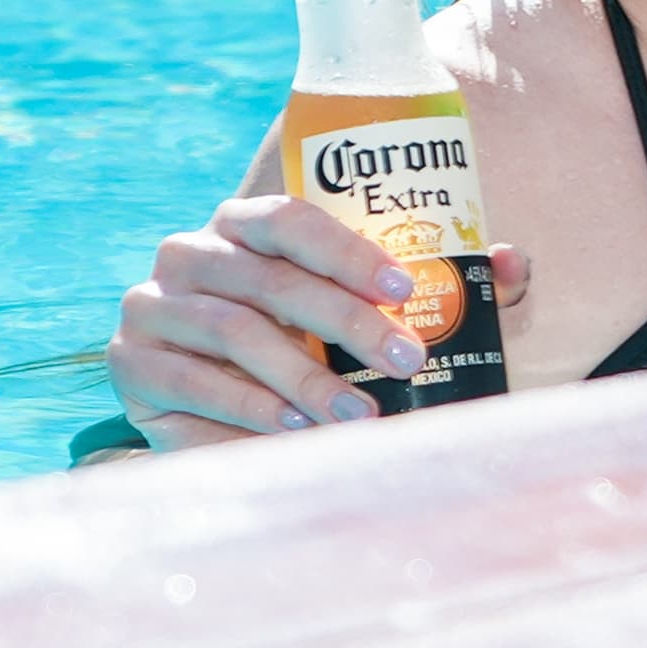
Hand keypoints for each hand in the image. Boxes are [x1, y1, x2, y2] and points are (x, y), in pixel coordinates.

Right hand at [110, 199, 527, 448]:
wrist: (202, 395)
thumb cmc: (302, 336)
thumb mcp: (359, 307)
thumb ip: (437, 279)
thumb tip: (515, 263)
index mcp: (241, 222)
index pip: (291, 218)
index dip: (347, 249)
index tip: (405, 285)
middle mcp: (188, 253)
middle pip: (270, 280)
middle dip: (347, 324)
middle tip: (407, 361)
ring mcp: (150, 307)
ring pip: (235, 334)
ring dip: (305, 379)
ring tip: (363, 413)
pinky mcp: (131, 365)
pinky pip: (190, 384)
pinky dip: (249, 410)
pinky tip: (295, 429)